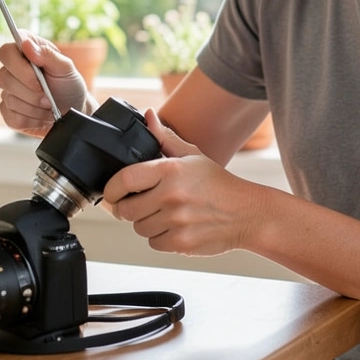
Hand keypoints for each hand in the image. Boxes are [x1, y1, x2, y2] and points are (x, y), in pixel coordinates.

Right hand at [0, 31, 87, 136]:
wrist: (72, 111)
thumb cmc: (69, 85)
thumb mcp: (66, 68)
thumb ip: (48, 54)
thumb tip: (26, 44)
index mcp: (24, 52)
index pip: (6, 52)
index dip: (18, 66)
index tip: (38, 77)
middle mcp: (11, 70)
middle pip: (4, 78)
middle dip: (31, 92)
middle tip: (48, 98)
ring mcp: (7, 92)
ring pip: (10, 100)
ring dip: (35, 108)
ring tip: (49, 106)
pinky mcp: (8, 112)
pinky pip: (13, 118)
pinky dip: (32, 120)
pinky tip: (41, 116)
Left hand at [101, 109, 256, 256]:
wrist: (248, 214)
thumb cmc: (218, 184)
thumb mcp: (193, 156)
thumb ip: (165, 138)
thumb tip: (149, 116)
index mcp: (170, 169)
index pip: (124, 179)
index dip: (111, 189)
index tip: (112, 193)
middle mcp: (171, 195)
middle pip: (125, 210)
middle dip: (128, 208)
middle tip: (139, 204)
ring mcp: (176, 220)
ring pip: (139, 228)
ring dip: (146, 223)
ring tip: (164, 214)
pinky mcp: (181, 242)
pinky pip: (153, 243)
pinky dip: (160, 238)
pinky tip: (175, 227)